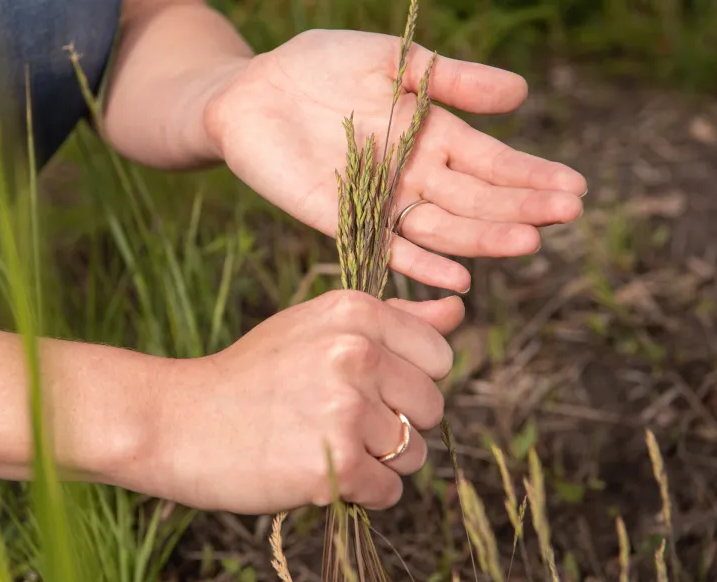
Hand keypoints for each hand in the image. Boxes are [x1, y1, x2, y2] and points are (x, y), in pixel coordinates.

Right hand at [123, 290, 462, 514]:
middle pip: (433, 407)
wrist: (180, 421)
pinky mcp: (334, 463)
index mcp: (355, 312)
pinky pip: (390, 491)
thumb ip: (395, 318)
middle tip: (337, 420)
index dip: (408, 380)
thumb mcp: (318, 327)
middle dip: (397, 423)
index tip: (364, 386)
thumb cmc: (253, 374)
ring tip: (324, 444)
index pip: (439, 356)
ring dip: (380, 462)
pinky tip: (321, 472)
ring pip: (416, 454)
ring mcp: (344, 408)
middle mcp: (355, 353)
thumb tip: (459, 308)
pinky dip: (363, 492)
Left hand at [204, 30, 587, 292]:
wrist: (250, 91)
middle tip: (567, 215)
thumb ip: (450, 79)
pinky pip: (387, 247)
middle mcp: (412, 173)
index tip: (575, 188)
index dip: (531, 175)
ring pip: (441, 226)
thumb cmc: (318, 66)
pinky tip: (457, 278)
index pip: (491, 162)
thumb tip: (521, 94)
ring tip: (528, 242)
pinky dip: (420, 263)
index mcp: (430, 134)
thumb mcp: (390, 59)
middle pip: (475, 197)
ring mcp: (380, 199)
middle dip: (521, 206)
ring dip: (483, 237)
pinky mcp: (341, 219)